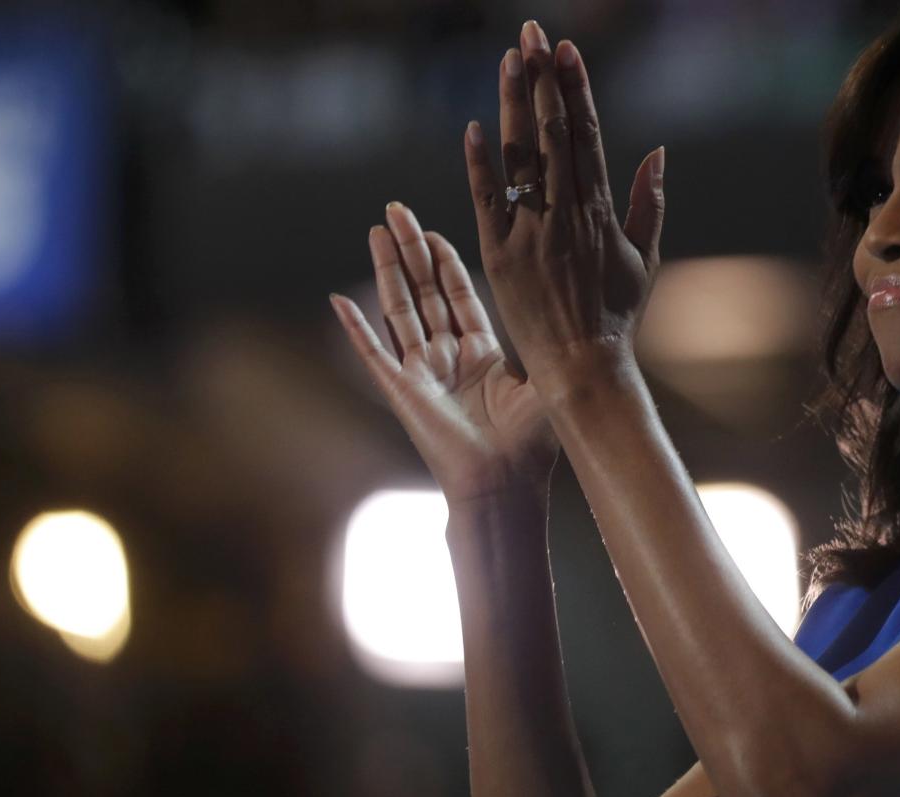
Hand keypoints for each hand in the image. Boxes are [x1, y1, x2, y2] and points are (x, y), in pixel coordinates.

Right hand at [331, 204, 559, 501]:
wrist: (506, 483)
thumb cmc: (533, 443)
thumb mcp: (543, 381)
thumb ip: (539, 342)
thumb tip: (560, 307)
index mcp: (484, 354)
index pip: (459, 295)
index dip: (446, 261)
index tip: (435, 228)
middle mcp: (449, 358)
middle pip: (425, 292)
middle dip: (412, 250)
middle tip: (397, 209)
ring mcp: (422, 372)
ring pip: (398, 310)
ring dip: (386, 270)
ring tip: (376, 231)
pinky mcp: (401, 391)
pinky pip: (373, 353)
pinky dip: (355, 327)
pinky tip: (338, 299)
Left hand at [463, 21, 664, 404]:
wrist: (584, 367)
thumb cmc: (618, 315)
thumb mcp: (645, 259)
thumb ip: (650, 204)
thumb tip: (657, 151)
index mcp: (600, 214)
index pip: (585, 138)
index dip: (575, 91)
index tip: (566, 52)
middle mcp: (564, 217)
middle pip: (551, 135)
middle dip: (542, 81)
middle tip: (531, 35)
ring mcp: (529, 235)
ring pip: (519, 158)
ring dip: (513, 105)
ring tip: (508, 60)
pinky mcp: (499, 256)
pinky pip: (487, 200)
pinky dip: (480, 164)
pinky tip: (476, 126)